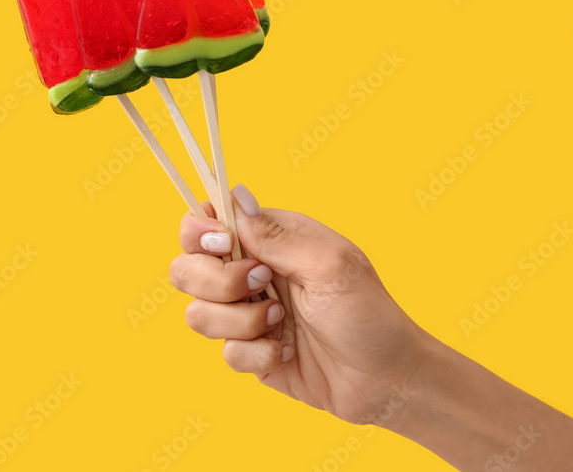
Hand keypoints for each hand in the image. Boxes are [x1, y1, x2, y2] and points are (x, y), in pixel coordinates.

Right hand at [170, 184, 428, 424]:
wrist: (386, 379)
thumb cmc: (368, 313)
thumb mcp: (328, 264)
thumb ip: (275, 235)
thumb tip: (234, 194)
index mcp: (270, 240)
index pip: (206, 222)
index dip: (199, 233)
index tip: (222, 246)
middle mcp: (251, 273)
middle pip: (187, 267)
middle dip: (217, 282)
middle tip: (261, 285)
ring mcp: (247, 314)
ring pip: (198, 314)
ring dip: (240, 322)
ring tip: (280, 322)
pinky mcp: (250, 352)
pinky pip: (225, 354)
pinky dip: (257, 354)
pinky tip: (287, 352)